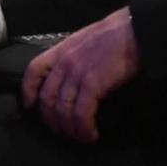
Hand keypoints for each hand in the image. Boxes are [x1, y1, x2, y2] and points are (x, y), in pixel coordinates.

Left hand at [19, 7, 140, 142]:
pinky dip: (84, 129)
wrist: (137, 29)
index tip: (30, 105)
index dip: (28, 91)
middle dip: (53, 121)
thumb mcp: (88, 38)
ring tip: (81, 136)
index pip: (34, 70)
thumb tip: (74, 74)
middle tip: (64, 131)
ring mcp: (77, 73)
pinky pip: (81, 114)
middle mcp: (65, 62)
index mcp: (63, 49)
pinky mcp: (92, 84)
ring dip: (70, 130)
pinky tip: (91, 134)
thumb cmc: (119, 33)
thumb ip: (76, 54)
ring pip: (62, 111)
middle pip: (47, 99)